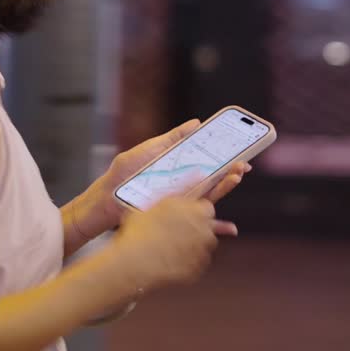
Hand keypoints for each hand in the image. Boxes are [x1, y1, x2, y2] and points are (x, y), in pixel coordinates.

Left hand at [79, 120, 252, 235]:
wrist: (105, 198)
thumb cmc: (124, 173)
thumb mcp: (149, 149)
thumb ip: (173, 138)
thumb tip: (197, 123)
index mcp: (178, 169)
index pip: (206, 162)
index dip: (224, 157)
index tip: (240, 148)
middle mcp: (182, 186)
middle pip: (212, 178)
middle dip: (230, 171)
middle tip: (244, 163)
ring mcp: (178, 202)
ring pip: (209, 196)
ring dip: (226, 187)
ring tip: (237, 175)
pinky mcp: (172, 215)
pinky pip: (195, 216)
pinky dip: (216, 224)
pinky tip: (229, 227)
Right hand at [111, 197, 230, 290]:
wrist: (136, 261)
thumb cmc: (138, 233)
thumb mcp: (149, 209)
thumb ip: (167, 207)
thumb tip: (168, 209)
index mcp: (194, 209)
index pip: (206, 207)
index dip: (196, 212)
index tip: (188, 216)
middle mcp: (204, 229)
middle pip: (208, 228)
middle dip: (197, 230)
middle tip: (178, 234)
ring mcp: (204, 251)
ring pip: (204, 248)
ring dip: (193, 248)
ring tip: (172, 250)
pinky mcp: (199, 270)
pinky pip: (196, 266)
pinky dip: (187, 265)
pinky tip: (171, 263)